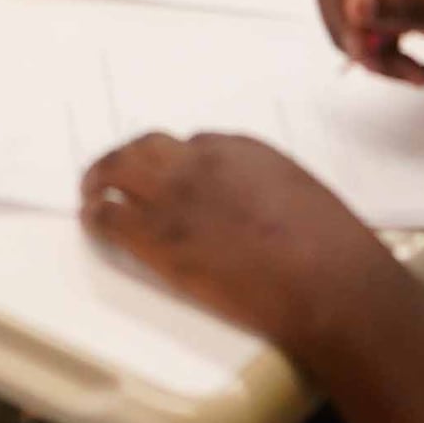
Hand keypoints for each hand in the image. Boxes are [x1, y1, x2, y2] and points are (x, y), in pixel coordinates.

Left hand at [79, 134, 412, 345]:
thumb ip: (267, 187)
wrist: (322, 280)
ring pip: (117, 168)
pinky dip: (96, 216)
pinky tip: (93, 222)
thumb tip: (252, 202)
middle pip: (146, 145)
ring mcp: (174, 195)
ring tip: (93, 190)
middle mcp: (200, 161)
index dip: (181, 162)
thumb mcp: (301, 194)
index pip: (195, 142)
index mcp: (241, 148)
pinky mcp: (156, 236)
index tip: (177, 178)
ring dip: (101, 177)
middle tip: (117, 172)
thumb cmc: (330, 247)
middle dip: (131, 157)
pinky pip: (109, 214)